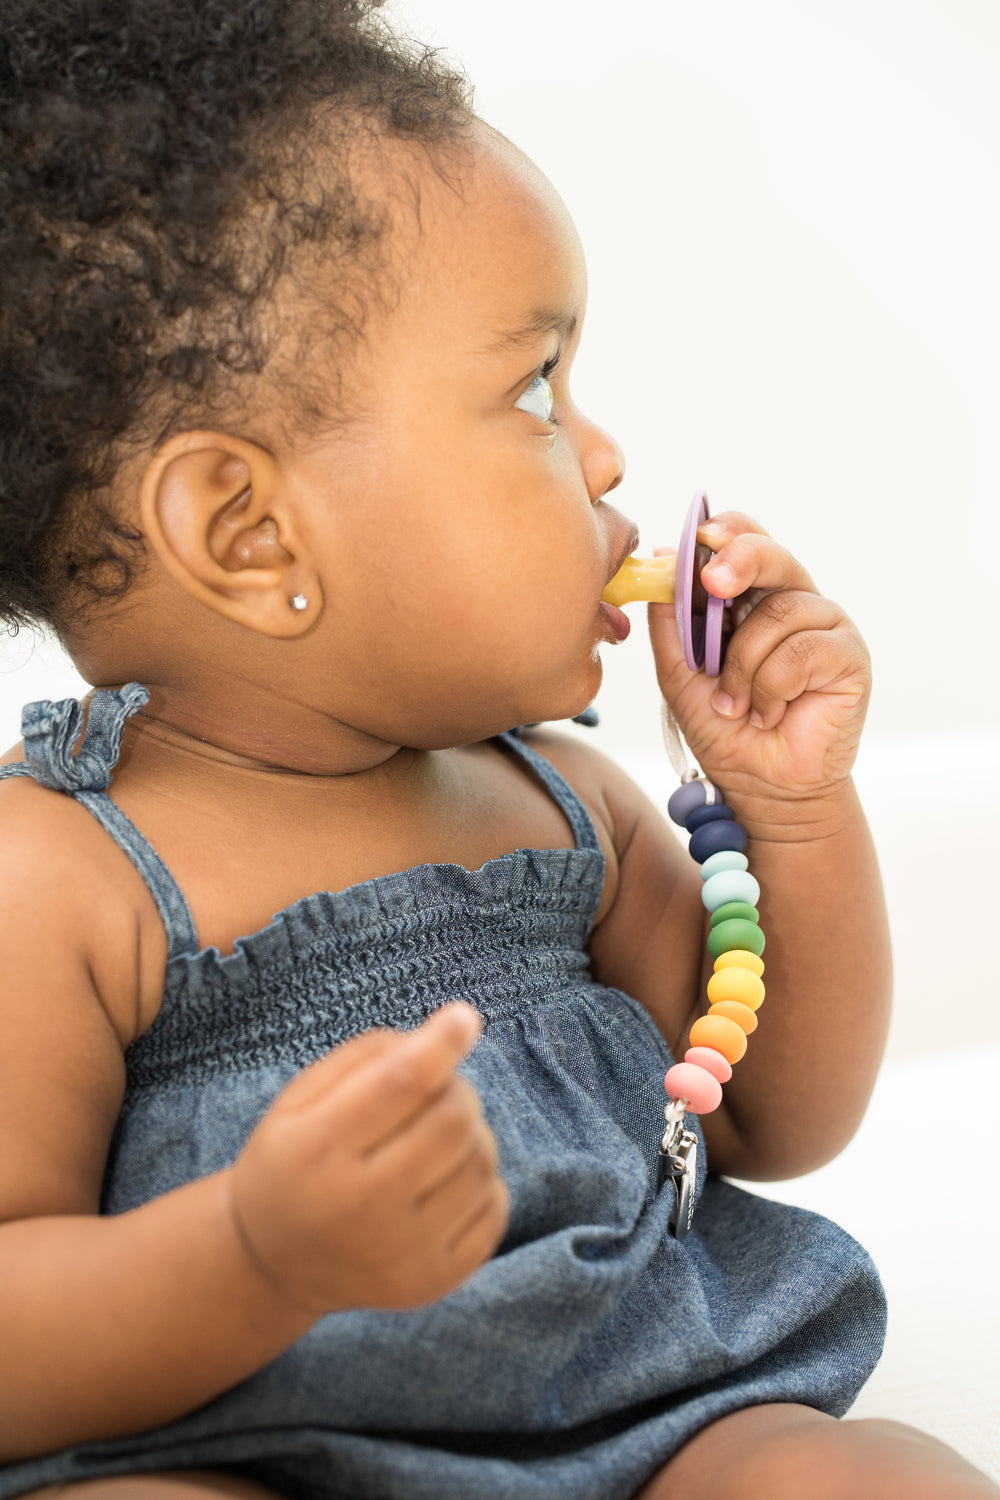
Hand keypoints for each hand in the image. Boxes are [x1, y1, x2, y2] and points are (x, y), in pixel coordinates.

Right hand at [227, 1002, 507, 1314]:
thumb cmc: (294, 1160)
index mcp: (317, 1149)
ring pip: (480, 1161)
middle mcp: (360, 1207)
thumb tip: (445, 1036)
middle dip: (455, 1090)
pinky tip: (446, 1179)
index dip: (441, 1043)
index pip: (402, 1083)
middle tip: (436, 1091)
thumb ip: (365, 1057)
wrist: (272, 1263)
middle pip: (452, 1120)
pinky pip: (494, 1208)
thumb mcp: (299, 1099)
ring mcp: (401, 1253)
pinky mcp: (433, 1281)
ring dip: (472, 1133)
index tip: (465, 1018)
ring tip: (437, 1137)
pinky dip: (482, 1180)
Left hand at [648, 513, 870, 805]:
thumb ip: (671, 622)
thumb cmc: (726, 728)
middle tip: (712, 580)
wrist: (759, 785)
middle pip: (771, 556)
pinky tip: (770, 713)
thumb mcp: (680, 672)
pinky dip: (771, 687)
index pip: (745, 541)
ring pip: (778, 613)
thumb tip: (661, 562)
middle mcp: (793, 602)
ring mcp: (826, 626)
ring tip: (738, 704)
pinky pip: (801, 651)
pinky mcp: (849, 656)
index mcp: (753, 596)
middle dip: (739, 559)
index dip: (727, 531)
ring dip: (743, 666)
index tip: (699, 537)